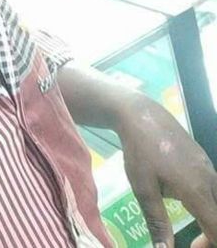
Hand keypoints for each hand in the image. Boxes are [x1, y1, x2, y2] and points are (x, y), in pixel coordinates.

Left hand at [116, 93, 216, 247]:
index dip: (209, 244)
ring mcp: (209, 167)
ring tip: (194, 229)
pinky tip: (192, 204)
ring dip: (212, 220)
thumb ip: (157, 222)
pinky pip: (216, 189)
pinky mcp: (204, 160)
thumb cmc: (139, 152)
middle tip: (193, 244)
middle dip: (211, 236)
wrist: (141, 115)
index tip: (193, 247)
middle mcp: (209, 179)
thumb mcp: (143, 189)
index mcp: (196, 190)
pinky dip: (210, 204)